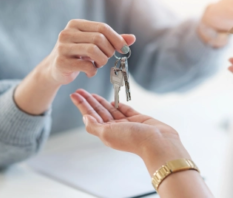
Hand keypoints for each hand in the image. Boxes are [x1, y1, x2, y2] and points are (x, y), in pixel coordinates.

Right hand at [43, 19, 135, 85]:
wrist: (54, 70)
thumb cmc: (78, 55)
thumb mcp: (94, 44)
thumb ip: (112, 40)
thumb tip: (133, 38)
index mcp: (76, 24)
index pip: (102, 27)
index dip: (117, 39)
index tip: (124, 49)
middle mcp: (67, 33)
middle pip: (99, 39)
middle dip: (109, 51)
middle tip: (106, 58)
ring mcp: (62, 47)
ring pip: (93, 51)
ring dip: (102, 61)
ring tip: (98, 65)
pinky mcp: (61, 62)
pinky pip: (86, 65)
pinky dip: (93, 71)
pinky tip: (90, 72)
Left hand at [70, 89, 189, 174]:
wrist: (157, 141)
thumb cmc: (133, 139)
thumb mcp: (107, 134)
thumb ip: (94, 126)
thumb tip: (85, 118)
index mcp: (106, 132)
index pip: (91, 116)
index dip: (82, 105)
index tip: (74, 95)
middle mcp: (114, 128)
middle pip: (98, 111)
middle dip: (88, 101)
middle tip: (80, 90)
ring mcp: (126, 123)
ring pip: (110, 109)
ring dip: (100, 101)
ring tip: (92, 93)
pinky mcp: (137, 118)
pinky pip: (125, 109)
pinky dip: (118, 104)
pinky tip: (112, 99)